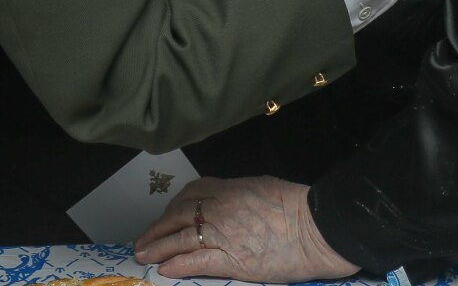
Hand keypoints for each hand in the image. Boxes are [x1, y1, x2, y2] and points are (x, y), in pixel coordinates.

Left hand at [133, 177, 356, 282]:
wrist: (316, 228)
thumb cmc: (297, 206)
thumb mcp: (261, 188)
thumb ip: (238, 194)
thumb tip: (227, 201)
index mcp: (228, 188)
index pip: (190, 195)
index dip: (172, 208)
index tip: (165, 218)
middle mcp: (219, 209)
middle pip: (178, 216)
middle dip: (157, 229)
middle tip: (142, 240)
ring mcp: (223, 234)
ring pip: (180, 239)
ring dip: (158, 248)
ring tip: (143, 256)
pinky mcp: (232, 260)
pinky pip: (197, 261)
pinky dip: (178, 265)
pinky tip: (165, 270)